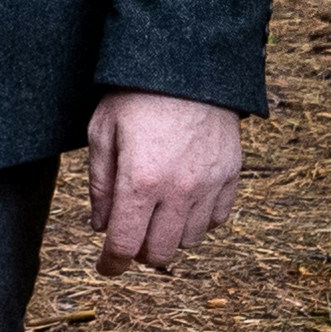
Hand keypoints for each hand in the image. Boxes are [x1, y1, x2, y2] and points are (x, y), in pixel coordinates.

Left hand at [86, 91, 242, 275]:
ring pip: (190, 240)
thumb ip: (100, 184)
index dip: (112, 264)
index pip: (125, 245)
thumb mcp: (103, 132)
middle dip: (140, 252)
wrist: (189, 63)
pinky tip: (184, 204)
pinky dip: (199, 221)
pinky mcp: (230, 174)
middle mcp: (178, 190)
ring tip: (157, 215)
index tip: (106, 268)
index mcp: (140, 181)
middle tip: (130, 236)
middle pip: (160, 252)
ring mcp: (209, 184)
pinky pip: (217, 219)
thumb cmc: (137, 94)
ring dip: (170, 236)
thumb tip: (101, 225)